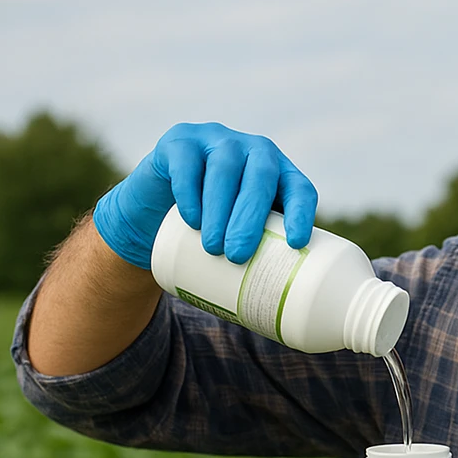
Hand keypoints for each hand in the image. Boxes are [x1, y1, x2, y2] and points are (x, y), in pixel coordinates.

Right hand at [92, 122, 318, 268]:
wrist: (156, 215)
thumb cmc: (213, 233)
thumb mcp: (243, 240)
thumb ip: (266, 261)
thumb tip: (287, 317)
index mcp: (279, 175)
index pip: (300, 189)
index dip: (301, 212)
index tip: (295, 243)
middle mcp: (254, 151)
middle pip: (261, 179)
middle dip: (250, 219)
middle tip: (237, 256)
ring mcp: (217, 140)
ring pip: (225, 170)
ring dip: (221, 210)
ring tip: (213, 249)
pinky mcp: (179, 142)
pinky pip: (187, 163)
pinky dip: (190, 192)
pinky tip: (192, 218)